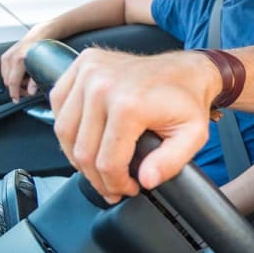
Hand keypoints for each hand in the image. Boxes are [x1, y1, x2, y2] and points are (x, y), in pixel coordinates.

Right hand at [0, 30, 46, 101]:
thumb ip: (36, 81)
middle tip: (26, 92)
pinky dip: (11, 76)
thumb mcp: (43, 67)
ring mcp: (7, 56)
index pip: (13, 82)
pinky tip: (21, 76)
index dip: (15, 93)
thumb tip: (31, 92)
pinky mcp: (5, 55)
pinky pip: (4, 71)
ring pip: (5, 77)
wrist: (40, 36)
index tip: (17, 100)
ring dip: (13, 83)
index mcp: (20, 60)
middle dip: (16, 89)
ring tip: (25, 84)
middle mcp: (12, 58)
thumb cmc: (43, 50)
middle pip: (8, 81)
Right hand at [49, 48, 215, 202]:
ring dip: (78, 157)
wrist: (187, 70)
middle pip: (83, 151)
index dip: (116, 184)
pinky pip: (59, 105)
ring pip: (65, 132)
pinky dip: (68, 127)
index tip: (128, 188)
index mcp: (129, 104)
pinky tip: (86, 137)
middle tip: (113, 185)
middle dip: (97, 178)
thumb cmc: (188, 100)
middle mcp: (103, 86)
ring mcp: (89, 72)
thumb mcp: (194, 136)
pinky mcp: (83, 64)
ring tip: (98, 166)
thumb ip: (171, 162)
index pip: (107, 162)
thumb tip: (146, 180)